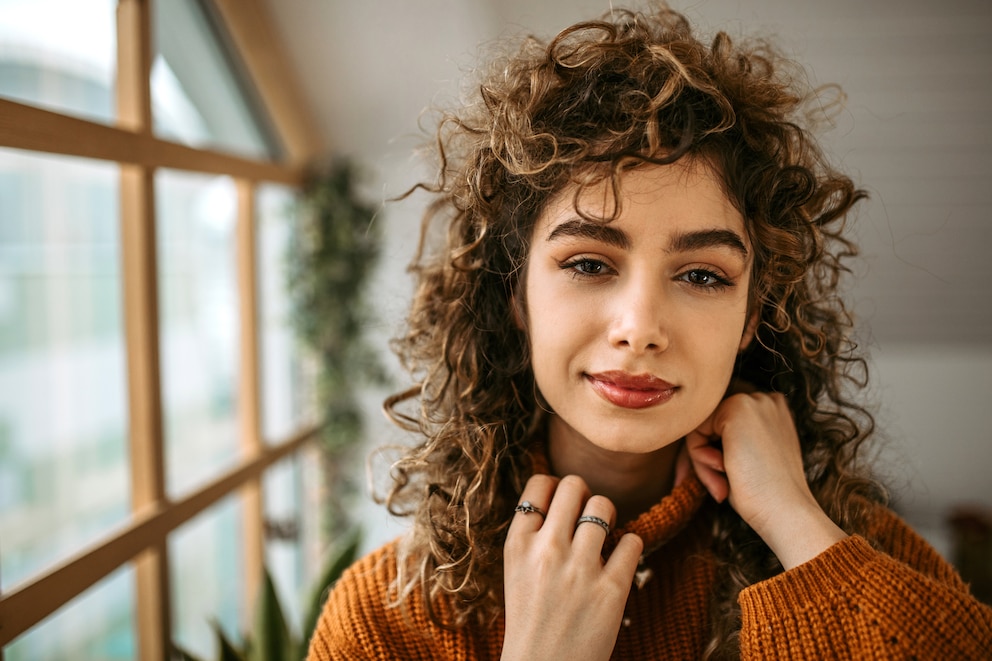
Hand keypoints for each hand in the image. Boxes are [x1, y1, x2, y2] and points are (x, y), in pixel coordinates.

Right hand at [501, 474, 642, 660]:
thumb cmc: (531, 620)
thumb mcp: (516, 570)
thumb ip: (533, 534)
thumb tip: (562, 495)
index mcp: (518, 545)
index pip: (539, 484)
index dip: (554, 486)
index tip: (561, 503)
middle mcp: (547, 550)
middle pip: (574, 486)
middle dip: (584, 495)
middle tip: (586, 514)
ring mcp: (580, 569)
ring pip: (603, 506)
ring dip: (607, 517)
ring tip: (603, 536)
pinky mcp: (612, 589)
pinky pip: (632, 541)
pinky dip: (630, 547)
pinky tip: (619, 561)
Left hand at [683, 390, 846, 568]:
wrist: (785, 511)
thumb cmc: (764, 496)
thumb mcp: (745, 460)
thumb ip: (726, 442)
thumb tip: (694, 439)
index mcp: (772, 412)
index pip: (723, 428)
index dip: (713, 457)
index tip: (719, 486)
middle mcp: (765, 399)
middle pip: (710, 425)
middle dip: (705, 459)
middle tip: (720, 489)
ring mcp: (752, 400)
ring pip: (700, 427)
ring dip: (702, 462)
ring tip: (722, 485)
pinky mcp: (737, 408)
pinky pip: (695, 430)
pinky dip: (698, 456)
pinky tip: (722, 471)